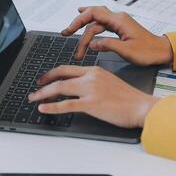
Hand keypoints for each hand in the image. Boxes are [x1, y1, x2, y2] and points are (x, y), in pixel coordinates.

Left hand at [28, 66, 158, 127]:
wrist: (141, 106)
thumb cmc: (129, 98)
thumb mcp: (110, 83)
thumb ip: (94, 83)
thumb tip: (81, 89)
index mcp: (95, 71)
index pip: (68, 68)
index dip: (53, 73)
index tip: (46, 78)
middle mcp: (91, 77)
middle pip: (60, 75)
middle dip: (44, 81)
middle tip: (36, 88)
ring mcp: (90, 89)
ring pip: (60, 87)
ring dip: (43, 93)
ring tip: (33, 98)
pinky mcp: (91, 104)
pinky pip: (66, 104)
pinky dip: (52, 106)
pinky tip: (43, 108)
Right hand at [62, 6, 172, 65]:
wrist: (162, 51)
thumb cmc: (149, 51)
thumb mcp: (127, 51)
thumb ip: (108, 45)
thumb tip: (92, 44)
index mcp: (119, 21)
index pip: (93, 14)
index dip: (78, 21)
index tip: (69, 31)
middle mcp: (118, 19)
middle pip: (92, 16)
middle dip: (77, 24)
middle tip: (66, 33)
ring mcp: (119, 23)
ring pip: (96, 23)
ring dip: (84, 32)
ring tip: (74, 42)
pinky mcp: (120, 29)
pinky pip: (102, 25)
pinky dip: (91, 27)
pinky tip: (85, 28)